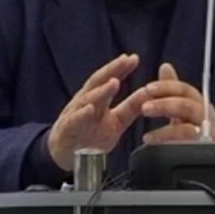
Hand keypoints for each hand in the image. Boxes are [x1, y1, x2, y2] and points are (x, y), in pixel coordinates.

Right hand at [47, 53, 149, 171]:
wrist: (66, 155)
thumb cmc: (92, 136)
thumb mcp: (116, 122)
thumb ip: (131, 108)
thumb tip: (148, 93)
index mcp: (97, 99)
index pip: (109, 79)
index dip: (120, 68)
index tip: (134, 58)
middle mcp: (85, 102)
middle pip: (98, 82)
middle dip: (111, 70)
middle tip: (125, 60)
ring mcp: (75, 114)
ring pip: (88, 99)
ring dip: (101, 91)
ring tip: (114, 82)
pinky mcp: (68, 130)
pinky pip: (74, 121)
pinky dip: (81, 114)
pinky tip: (90, 108)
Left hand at [141, 62, 214, 143]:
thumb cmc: (198, 130)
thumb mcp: (183, 109)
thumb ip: (174, 90)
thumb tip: (165, 66)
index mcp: (201, 104)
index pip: (186, 91)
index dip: (167, 87)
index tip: (148, 88)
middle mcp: (208, 118)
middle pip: (189, 107)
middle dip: (165, 105)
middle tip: (144, 108)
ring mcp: (210, 137)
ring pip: (189, 130)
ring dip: (166, 131)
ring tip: (146, 136)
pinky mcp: (207, 153)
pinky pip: (187, 149)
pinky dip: (170, 146)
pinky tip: (155, 146)